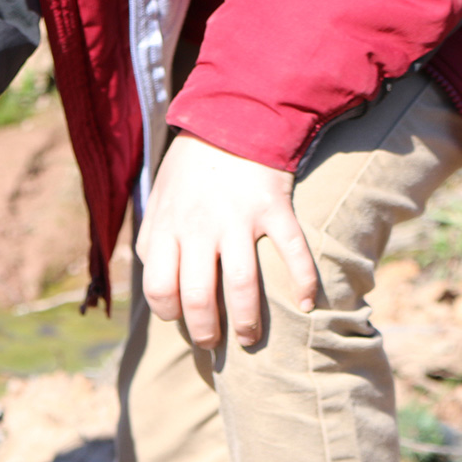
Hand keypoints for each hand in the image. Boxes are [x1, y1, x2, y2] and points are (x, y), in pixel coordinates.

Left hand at [135, 132, 317, 348]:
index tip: (180, 321)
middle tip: (214, 344)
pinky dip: (303, 283)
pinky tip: (307, 306)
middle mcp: (198, 228)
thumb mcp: (159, 201)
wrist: (230, 117)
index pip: (158, 289)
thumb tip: (156, 285)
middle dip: (206, 331)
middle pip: (197, 296)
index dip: (168, 314)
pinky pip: (292, 253)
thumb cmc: (190, 168)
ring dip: (247, 322)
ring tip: (252, 340)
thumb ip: (155, 241)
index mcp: (167, 228)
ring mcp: (236, 219)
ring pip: (240, 286)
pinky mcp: (272, 208)